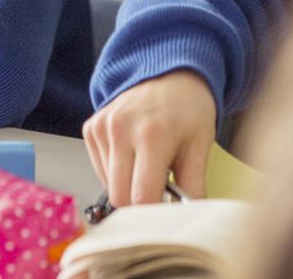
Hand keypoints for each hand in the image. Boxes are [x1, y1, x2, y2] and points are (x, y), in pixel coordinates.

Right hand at [83, 71, 216, 205]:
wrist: (170, 75)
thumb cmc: (188, 109)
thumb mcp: (200, 146)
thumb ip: (193, 187)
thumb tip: (188, 217)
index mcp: (152, 135)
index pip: (141, 196)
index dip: (154, 211)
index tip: (165, 209)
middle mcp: (122, 128)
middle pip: (119, 196)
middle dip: (139, 202)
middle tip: (159, 187)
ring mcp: (103, 126)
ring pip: (108, 185)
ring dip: (127, 185)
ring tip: (148, 163)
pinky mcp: (91, 127)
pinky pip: (100, 170)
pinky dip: (116, 171)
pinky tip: (133, 153)